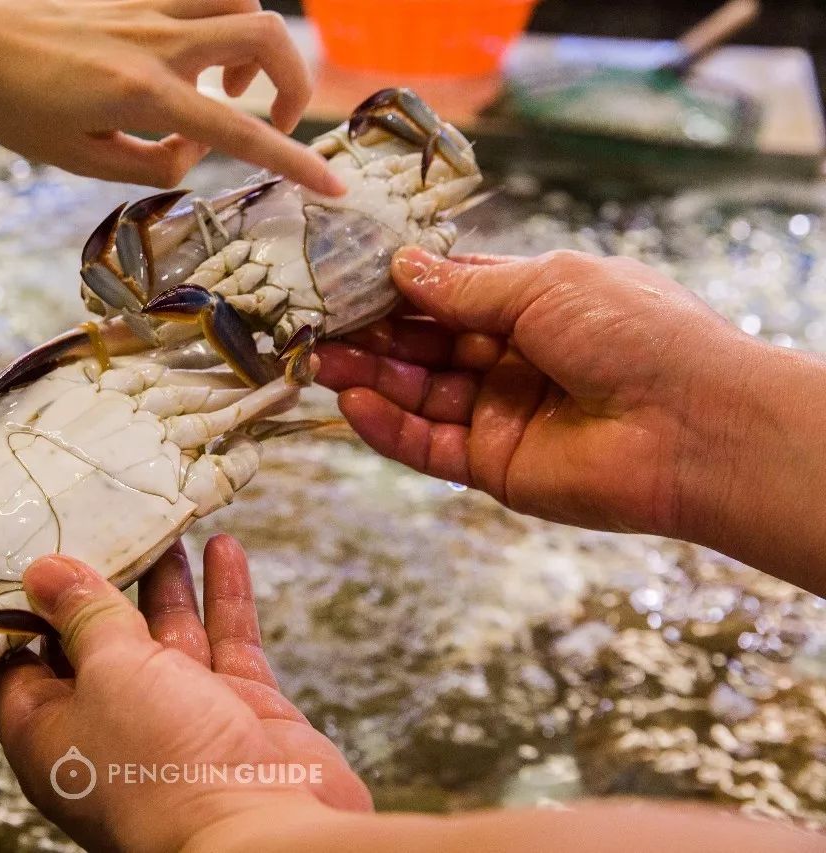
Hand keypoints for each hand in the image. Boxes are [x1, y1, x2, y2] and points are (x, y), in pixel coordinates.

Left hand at [0, 0, 344, 192]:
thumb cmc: (12, 106)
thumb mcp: (81, 159)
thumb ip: (151, 163)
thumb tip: (192, 152)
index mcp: (145, 93)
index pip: (240, 132)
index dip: (295, 164)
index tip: (334, 189)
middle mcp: (158, 42)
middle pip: (267, 38)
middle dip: (290, 86)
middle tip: (267, 124)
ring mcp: (148, 8)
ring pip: (242, 4)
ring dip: (256, 50)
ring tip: (226, 89)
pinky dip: (223, 20)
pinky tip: (196, 54)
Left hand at [0, 535, 370, 852]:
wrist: (264, 833)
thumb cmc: (166, 768)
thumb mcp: (109, 671)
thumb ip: (84, 615)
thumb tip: (44, 571)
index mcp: (50, 732)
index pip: (10, 662)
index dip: (8, 606)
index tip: (9, 546)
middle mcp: (110, 725)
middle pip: (92, 640)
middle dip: (96, 580)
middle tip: (92, 516)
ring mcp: (176, 717)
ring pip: (163, 634)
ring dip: (163, 579)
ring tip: (158, 521)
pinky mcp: (235, 712)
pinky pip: (224, 643)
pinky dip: (223, 596)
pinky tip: (222, 547)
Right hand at [316, 247, 825, 587]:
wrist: (693, 425)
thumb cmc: (635, 334)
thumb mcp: (545, 285)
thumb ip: (465, 286)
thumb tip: (401, 266)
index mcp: (535, 305)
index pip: (449, 294)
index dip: (398, 288)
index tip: (343, 277)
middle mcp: (513, 359)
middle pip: (425, 345)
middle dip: (372, 334)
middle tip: (317, 325)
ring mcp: (501, 414)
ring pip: (418, 395)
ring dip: (369, 378)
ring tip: (320, 361)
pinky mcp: (494, 466)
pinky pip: (428, 447)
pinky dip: (388, 428)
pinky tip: (352, 405)